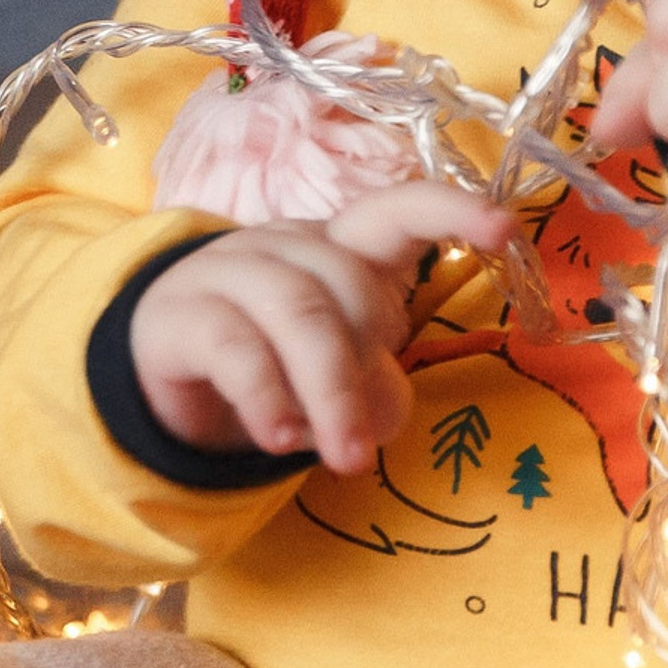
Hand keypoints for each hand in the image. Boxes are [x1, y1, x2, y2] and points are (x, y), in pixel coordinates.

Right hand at [128, 181, 513, 474]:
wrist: (163, 369)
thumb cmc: (274, 360)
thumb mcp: (340, 377)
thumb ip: (375, 383)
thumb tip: (379, 410)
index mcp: (341, 248)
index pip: (397, 209)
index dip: (449, 211)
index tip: (503, 230)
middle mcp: (285, 245)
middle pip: (345, 281)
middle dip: (366, 365)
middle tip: (365, 442)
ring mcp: (226, 271)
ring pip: (297, 312)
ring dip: (330, 393)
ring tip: (343, 458)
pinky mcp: (179, 315)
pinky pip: (235, 348)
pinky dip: (268, 398)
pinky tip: (281, 440)